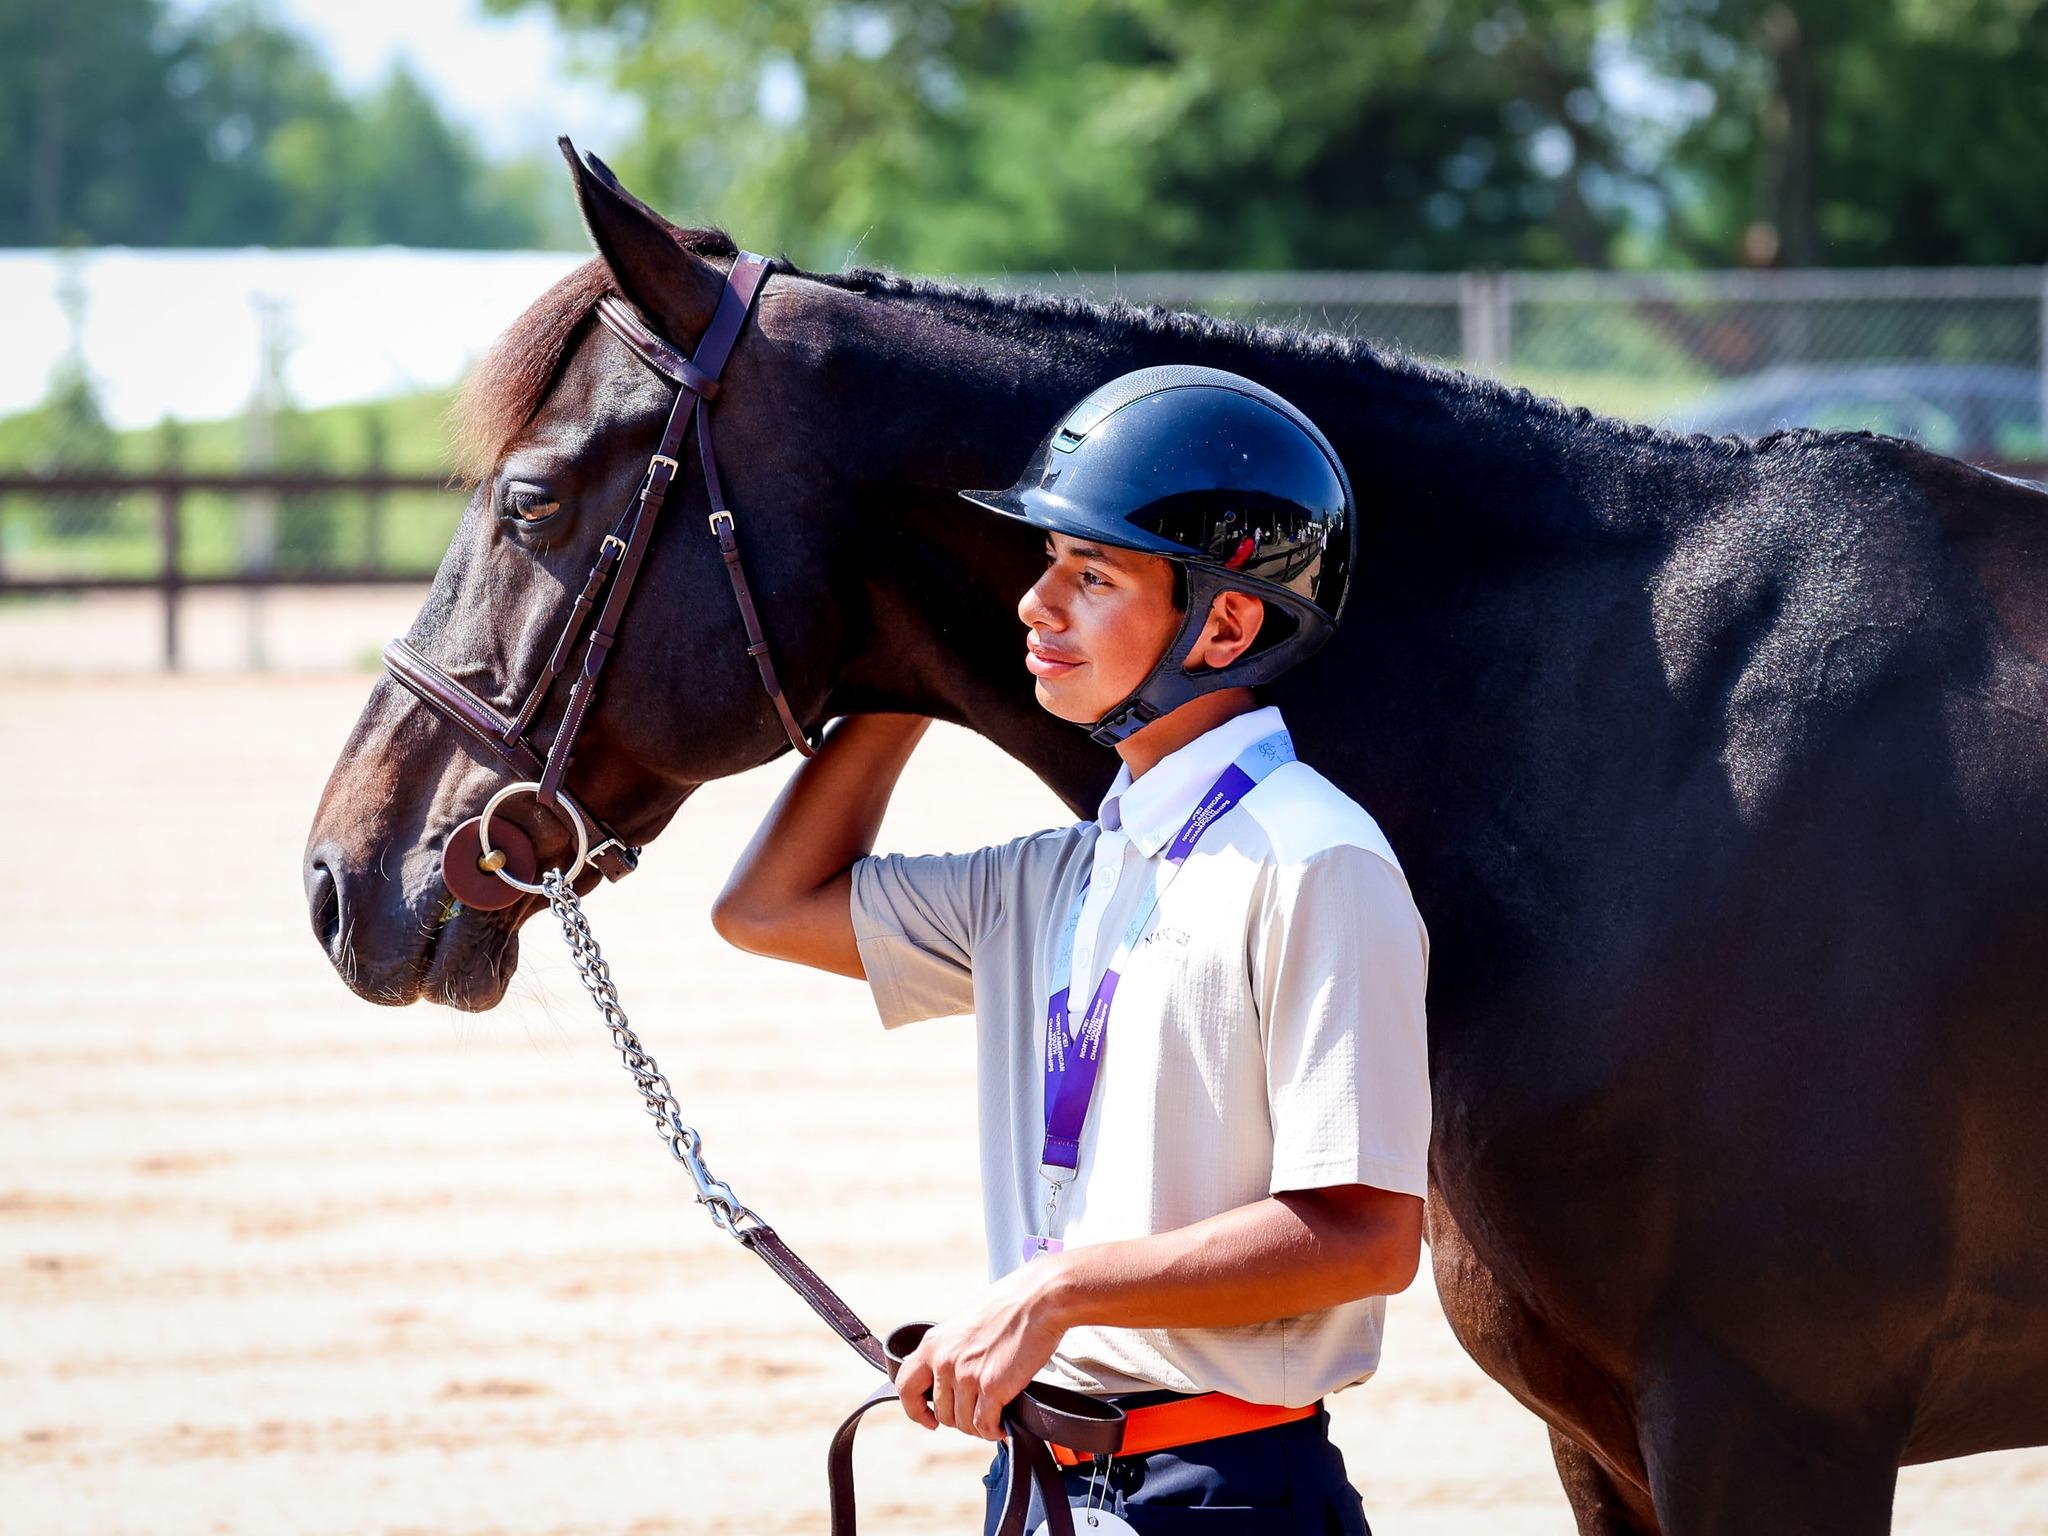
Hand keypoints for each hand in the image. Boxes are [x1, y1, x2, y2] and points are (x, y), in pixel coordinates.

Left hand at [894, 1259, 1070, 1440]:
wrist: (1040, 1298)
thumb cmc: (1010, 1306)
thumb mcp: (965, 1324)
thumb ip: (952, 1350)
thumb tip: (952, 1380)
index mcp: (934, 1343)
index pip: (906, 1386)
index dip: (915, 1410)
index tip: (929, 1420)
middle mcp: (944, 1360)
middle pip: (941, 1412)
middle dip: (960, 1418)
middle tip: (979, 1413)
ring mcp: (966, 1375)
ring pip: (963, 1423)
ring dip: (979, 1427)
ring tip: (995, 1418)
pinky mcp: (991, 1387)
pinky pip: (984, 1425)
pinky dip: (994, 1432)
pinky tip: (1003, 1426)